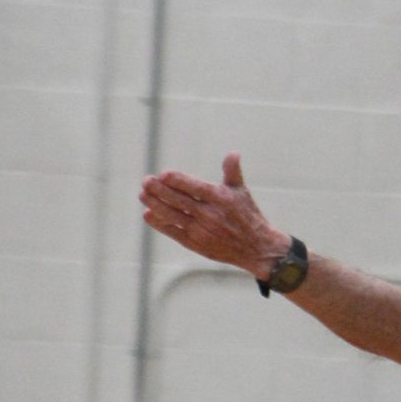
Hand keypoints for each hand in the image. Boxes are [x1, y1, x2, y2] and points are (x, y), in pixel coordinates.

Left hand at [139, 152, 286, 278]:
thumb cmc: (248, 216)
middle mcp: (210, 214)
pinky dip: (160, 224)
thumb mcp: (242, 191)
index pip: (194, 186)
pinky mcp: (196, 244)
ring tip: (143, 194)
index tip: (163, 174)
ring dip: (155, 204)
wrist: (257, 248)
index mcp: (220, 198)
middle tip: (146, 181)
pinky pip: (173, 232)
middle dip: (159, 190)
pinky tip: (149, 214)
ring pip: (172, 215)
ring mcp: (201, 230)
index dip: (176, 180)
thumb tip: (233, 153)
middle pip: (178, 200)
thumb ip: (233, 171)